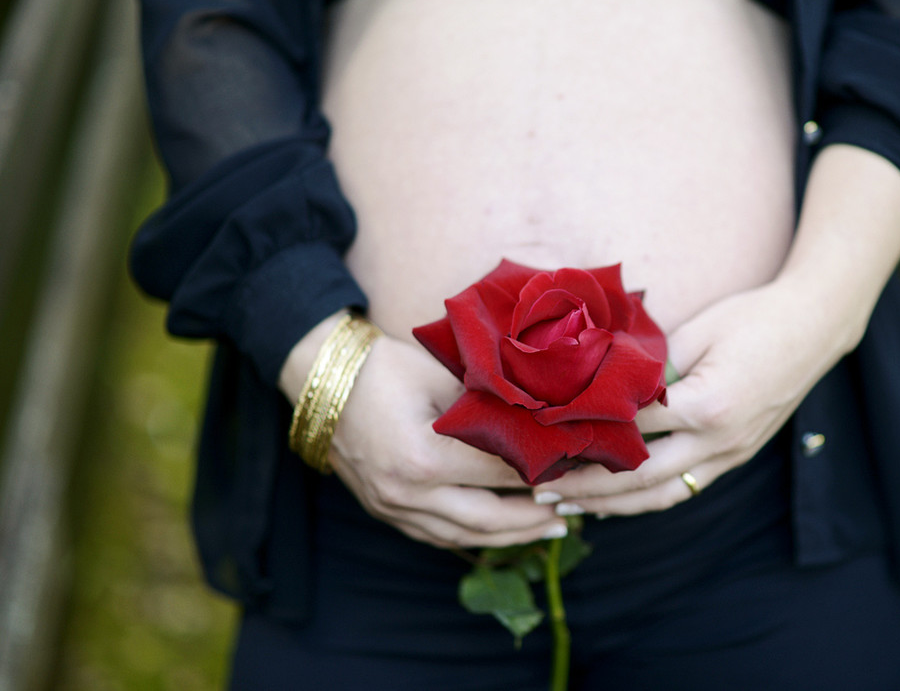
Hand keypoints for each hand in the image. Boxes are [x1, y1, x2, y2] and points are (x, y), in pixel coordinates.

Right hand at [283, 316, 567, 548]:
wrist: (321, 375)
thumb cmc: (385, 366)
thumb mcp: (442, 378)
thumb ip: (486, 407)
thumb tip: (539, 419)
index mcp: (424, 457)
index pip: (500, 470)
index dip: (543, 468)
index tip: (576, 463)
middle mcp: (407, 493)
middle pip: (489, 516)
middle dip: (535, 516)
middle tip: (573, 511)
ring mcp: (392, 507)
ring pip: (464, 536)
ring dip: (509, 535)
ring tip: (548, 527)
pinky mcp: (385, 511)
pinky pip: (438, 535)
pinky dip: (474, 536)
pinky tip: (500, 530)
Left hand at [531, 144, 899, 515]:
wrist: (814, 327)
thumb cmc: (753, 318)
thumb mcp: (696, 332)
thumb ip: (649, 364)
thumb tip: (597, 381)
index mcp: (706, 405)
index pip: (631, 427)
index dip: (583, 432)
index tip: (542, 435)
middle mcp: (719, 440)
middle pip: (640, 476)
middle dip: (587, 487)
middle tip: (542, 490)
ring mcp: (732, 454)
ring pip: (663, 495)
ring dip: (614, 505)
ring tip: (569, 505)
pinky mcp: (737, 456)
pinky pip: (686, 488)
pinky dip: (647, 498)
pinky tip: (616, 499)